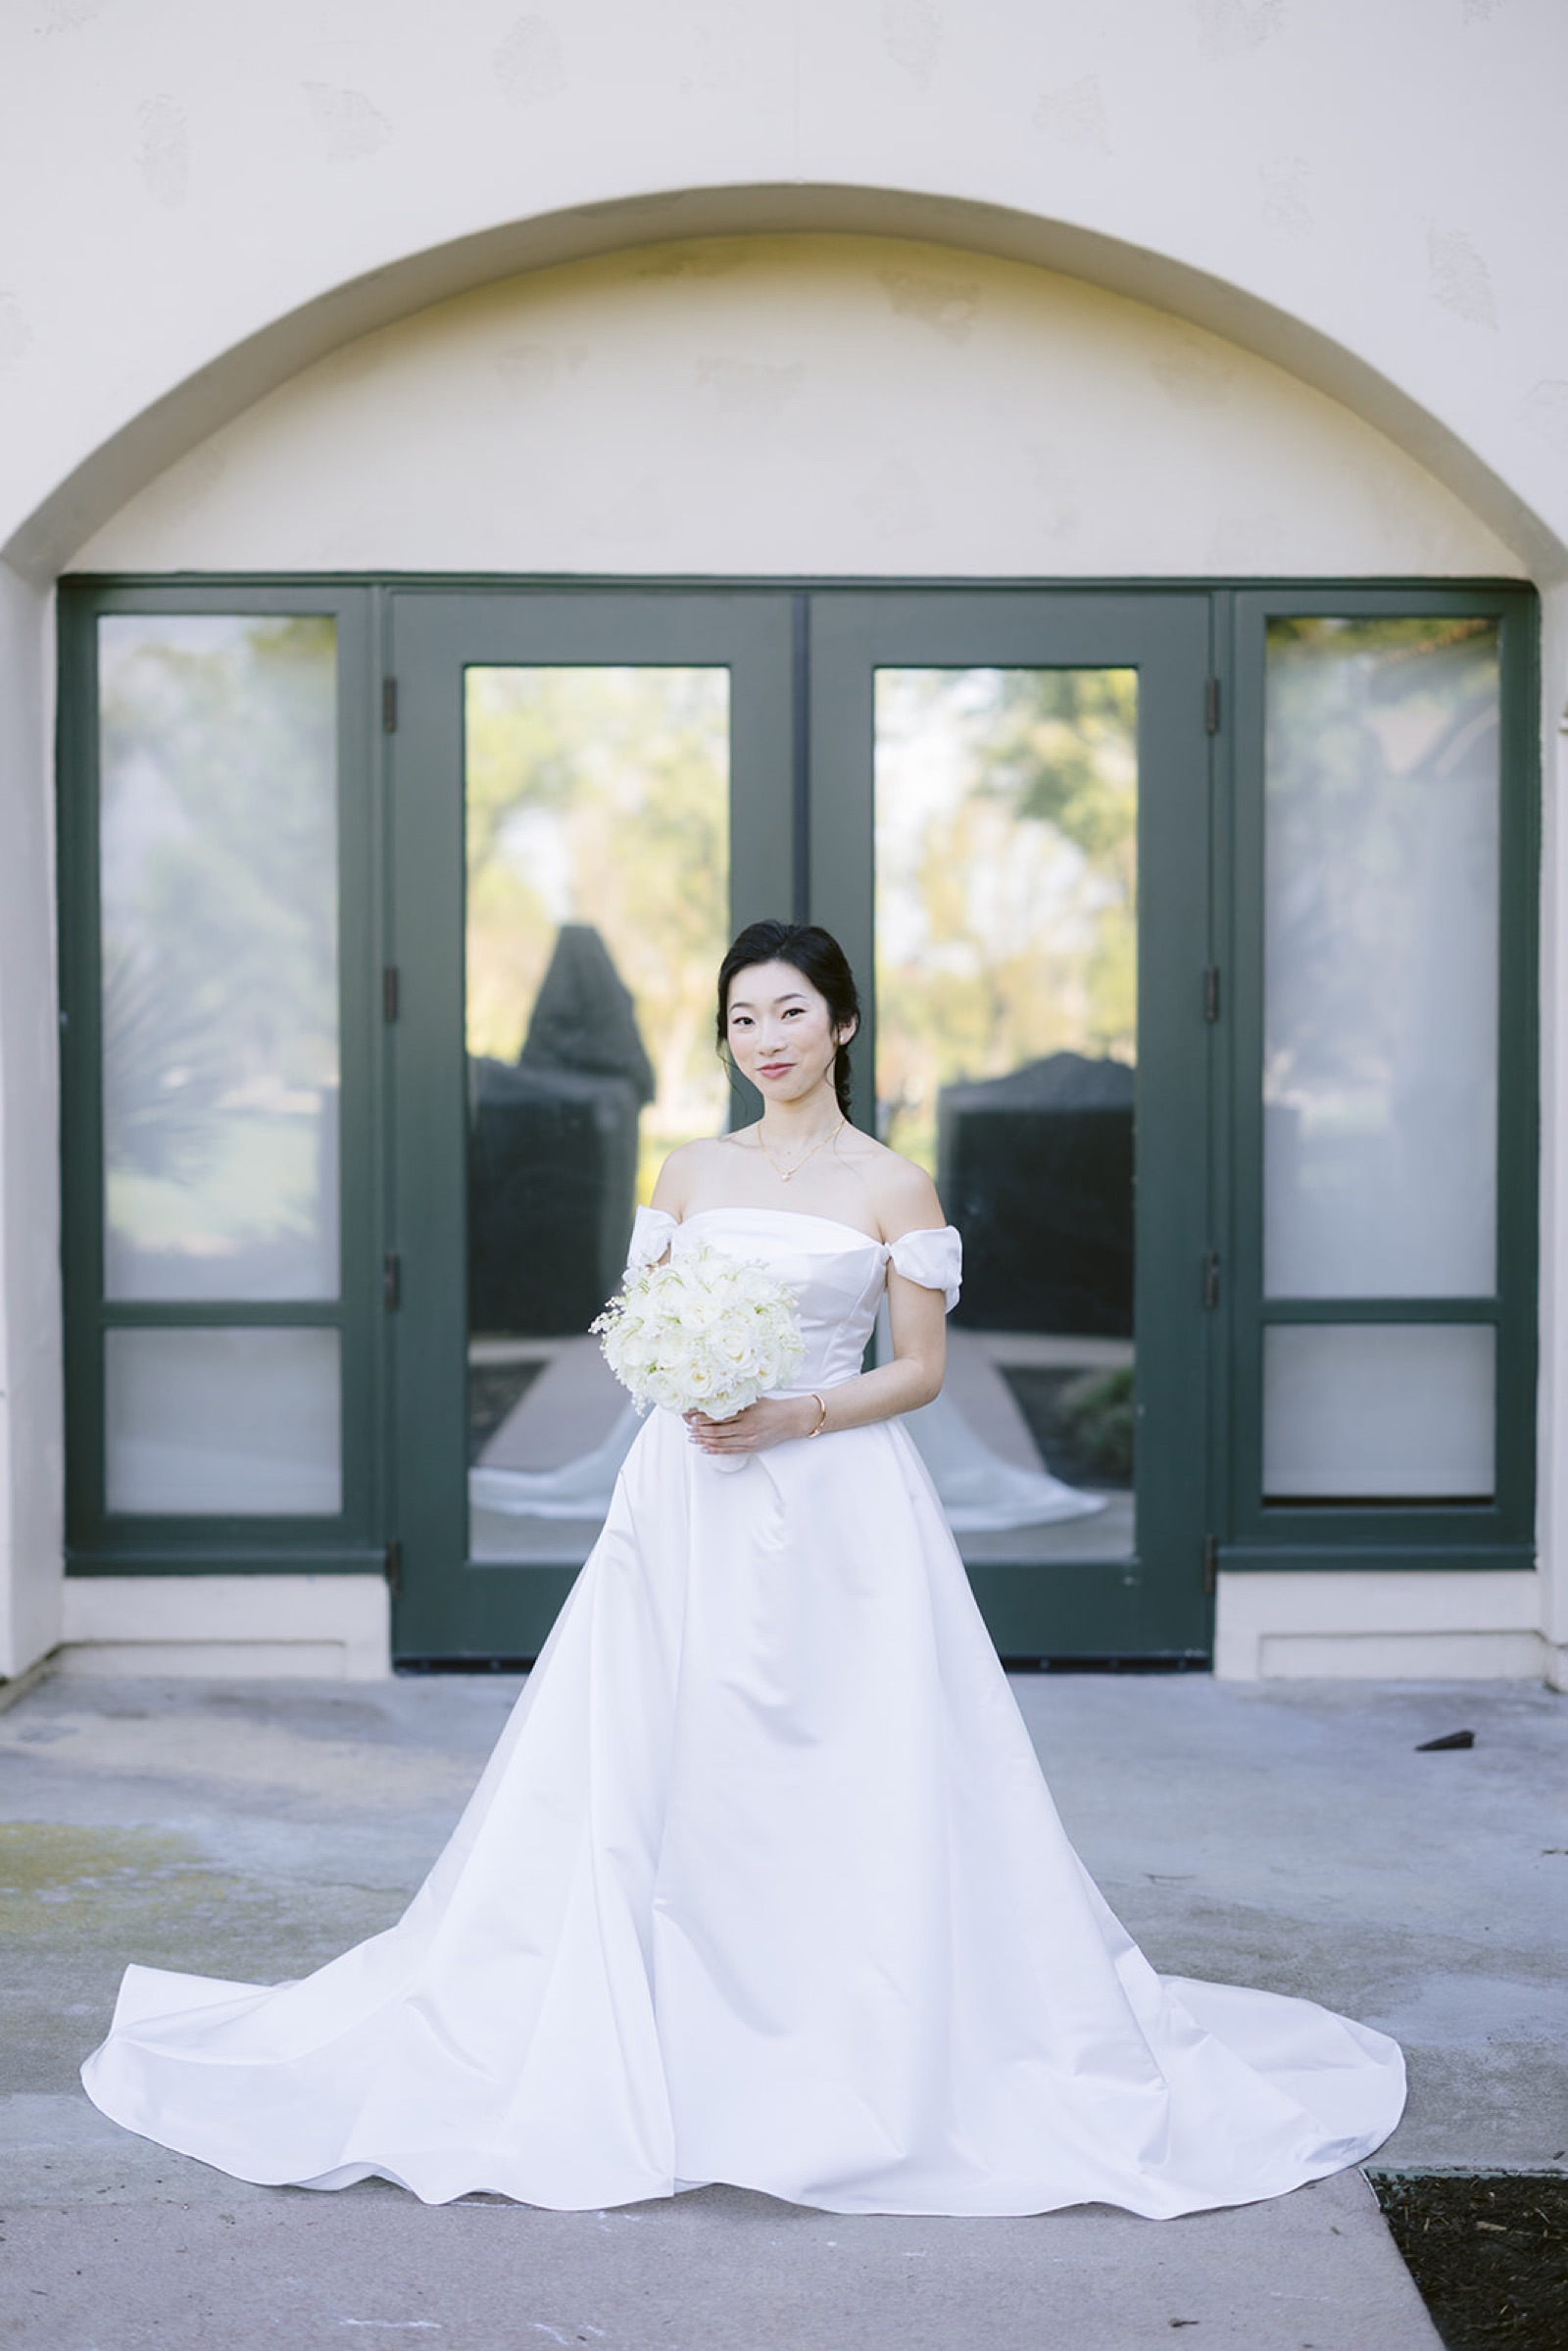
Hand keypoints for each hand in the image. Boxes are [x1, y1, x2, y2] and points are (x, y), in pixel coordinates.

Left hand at [683, 1395, 818, 1454]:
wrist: (791, 1420)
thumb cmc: (772, 1407)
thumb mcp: (754, 1399)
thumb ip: (737, 1400)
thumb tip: (715, 1399)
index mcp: (746, 1413)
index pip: (719, 1416)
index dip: (703, 1417)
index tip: (691, 1416)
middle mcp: (746, 1427)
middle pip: (717, 1430)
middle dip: (700, 1430)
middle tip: (688, 1428)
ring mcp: (748, 1439)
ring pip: (721, 1442)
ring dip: (704, 1441)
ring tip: (692, 1438)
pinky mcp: (751, 1447)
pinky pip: (729, 1451)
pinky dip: (715, 1450)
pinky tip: (705, 1448)